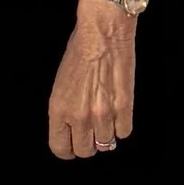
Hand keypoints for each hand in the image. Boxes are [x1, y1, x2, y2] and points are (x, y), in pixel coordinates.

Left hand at [48, 2, 134, 159]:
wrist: (102, 33)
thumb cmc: (80, 51)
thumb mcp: (61, 83)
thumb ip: (65, 110)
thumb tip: (74, 128)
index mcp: (59, 109)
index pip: (60, 148)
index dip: (68, 149)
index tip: (73, 145)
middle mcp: (79, 116)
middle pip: (85, 151)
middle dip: (89, 144)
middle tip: (92, 131)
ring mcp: (103, 114)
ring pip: (106, 143)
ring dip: (107, 133)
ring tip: (107, 116)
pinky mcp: (123, 107)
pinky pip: (124, 132)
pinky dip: (123, 124)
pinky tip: (119, 110)